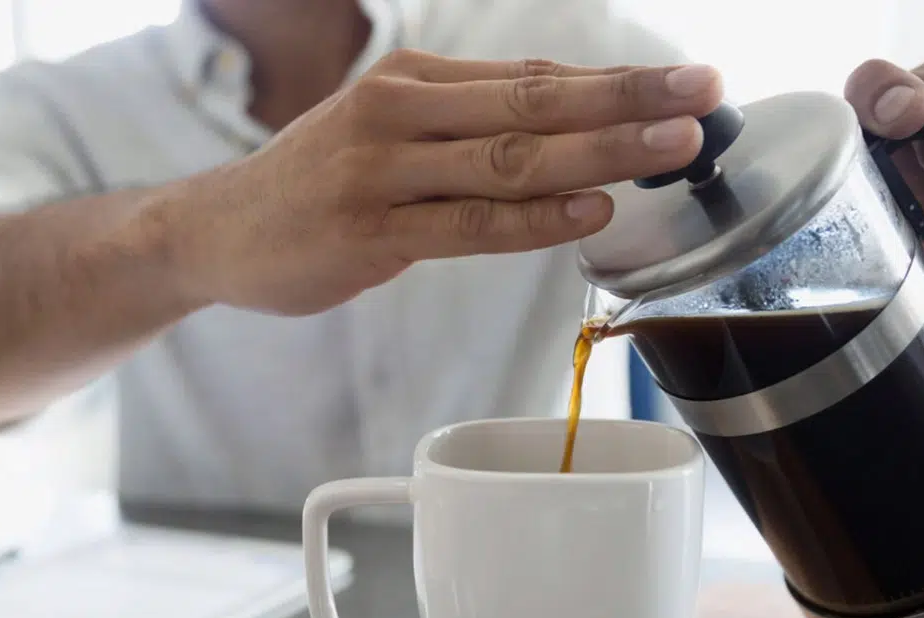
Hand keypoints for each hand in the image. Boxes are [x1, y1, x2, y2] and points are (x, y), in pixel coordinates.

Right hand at [140, 49, 721, 314]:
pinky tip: (592, 212)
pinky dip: (534, 221)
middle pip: (534, 106)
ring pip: (509, 161)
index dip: (616, 80)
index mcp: (413, 83)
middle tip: (705, 96)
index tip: (689, 80)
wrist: (218, 229)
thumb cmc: (315, 184)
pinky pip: (467, 226)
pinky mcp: (368, 233)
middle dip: (627, 100)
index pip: (533, 77)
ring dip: (599, 152)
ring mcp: (382, 173)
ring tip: (673, 148)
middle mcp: (399, 114)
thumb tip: (566, 119)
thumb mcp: (386, 131)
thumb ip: (468, 126)